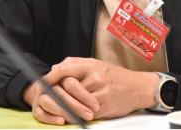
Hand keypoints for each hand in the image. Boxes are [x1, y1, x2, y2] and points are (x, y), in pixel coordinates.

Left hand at [26, 57, 157, 122]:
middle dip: (56, 93)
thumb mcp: (99, 65)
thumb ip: (77, 64)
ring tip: (56, 109)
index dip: (52, 75)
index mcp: (94, 65)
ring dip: (63, 107)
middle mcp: (97, 77)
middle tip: (46, 98)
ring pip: (73, 102)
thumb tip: (56, 68)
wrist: (138, 88)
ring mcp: (99, 93)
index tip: (42, 81)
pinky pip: (82, 114)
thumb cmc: (117, 76)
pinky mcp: (102, 108)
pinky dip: (74, 116)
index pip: (67, 68)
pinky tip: (70, 116)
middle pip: (68, 85)